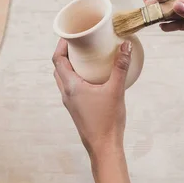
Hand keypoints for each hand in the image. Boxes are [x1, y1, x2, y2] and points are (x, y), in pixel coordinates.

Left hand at [52, 39, 131, 158]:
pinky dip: (75, 77)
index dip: (60, 46)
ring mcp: (69, 101)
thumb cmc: (108, 120)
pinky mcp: (76, 108)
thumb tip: (125, 45)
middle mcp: (66, 93)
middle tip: (78, 43)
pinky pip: (70, 87)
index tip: (70, 35)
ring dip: (69, 66)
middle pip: (58, 68)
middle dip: (65, 53)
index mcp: (71, 86)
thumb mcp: (116, 90)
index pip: (57, 60)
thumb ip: (121, 67)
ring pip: (63, 78)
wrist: (103, 147)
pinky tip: (91, 76)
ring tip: (84, 57)